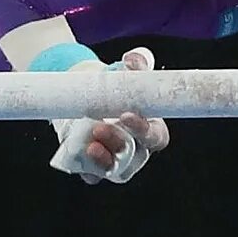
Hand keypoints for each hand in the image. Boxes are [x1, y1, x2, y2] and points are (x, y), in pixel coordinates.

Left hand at [48, 45, 172, 184]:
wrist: (89, 99)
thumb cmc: (117, 89)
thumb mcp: (127, 75)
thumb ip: (135, 65)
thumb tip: (132, 60)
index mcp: (151, 129)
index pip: (157, 137)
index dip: (144, 129)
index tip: (127, 114)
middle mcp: (137, 150)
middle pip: (136, 157)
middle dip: (118, 144)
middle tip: (100, 127)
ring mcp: (117, 161)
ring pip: (117, 171)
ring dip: (104, 161)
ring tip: (90, 145)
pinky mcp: (95, 168)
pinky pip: (94, 176)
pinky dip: (88, 169)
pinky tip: (80, 155)